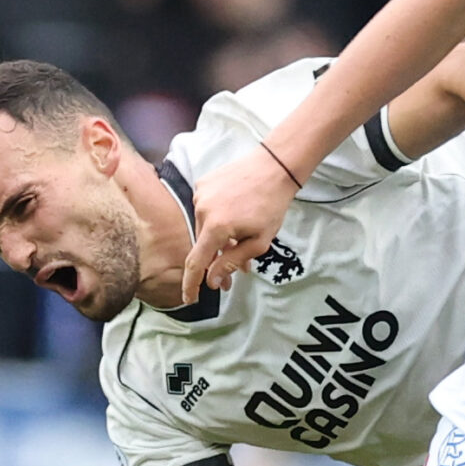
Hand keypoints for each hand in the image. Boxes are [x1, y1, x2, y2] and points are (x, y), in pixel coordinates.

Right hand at [180, 153, 298, 302]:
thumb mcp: (259, 241)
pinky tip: (237, 216)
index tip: (189, 298)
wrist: (275, 167)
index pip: (196, 263)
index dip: (191, 284)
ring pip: (205, 227)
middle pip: (203, 245)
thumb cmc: (271, 205)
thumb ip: (232, 262)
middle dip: (218, 259)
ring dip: (220, 238)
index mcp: (216, 227)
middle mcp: (202, 209)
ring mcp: (200, 194)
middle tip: (238, 269)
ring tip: (243, 239)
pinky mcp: (203, 184)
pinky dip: (218, 219)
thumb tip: (212, 281)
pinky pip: (206, 210)